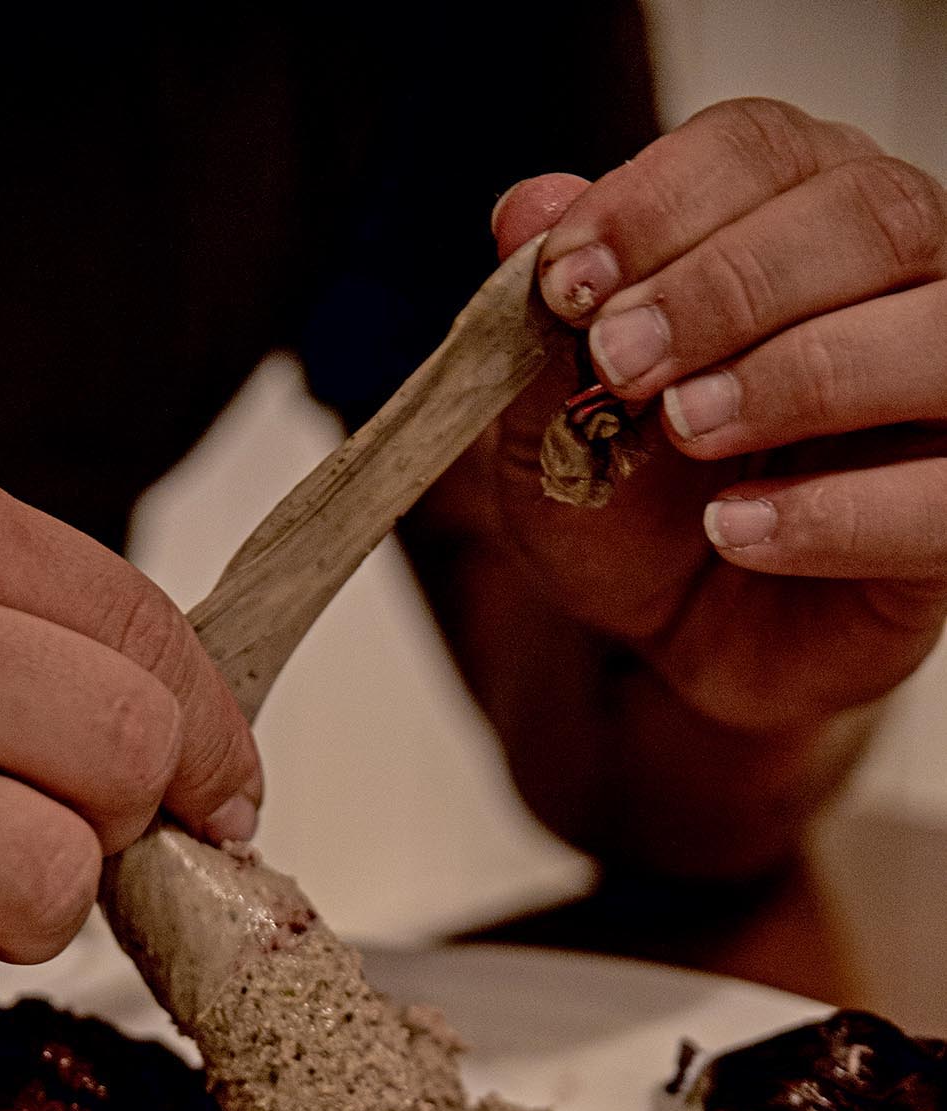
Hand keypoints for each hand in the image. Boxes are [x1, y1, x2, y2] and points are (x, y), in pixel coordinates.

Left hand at [489, 98, 946, 734]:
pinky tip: (737, 527)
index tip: (566, 283)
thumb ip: (542, 321)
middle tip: (622, 360)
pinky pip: (944, 496)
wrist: (664, 636)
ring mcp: (943, 389)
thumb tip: (529, 210)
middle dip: (728, 285)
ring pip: (936, 334)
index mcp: (792, 211)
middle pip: (866, 216)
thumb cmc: (631, 505)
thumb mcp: (551, 422)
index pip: (761, 150)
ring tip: (686, 429)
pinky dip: (838, 512)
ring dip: (801, 373)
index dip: (661, 205)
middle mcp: (896, 276)